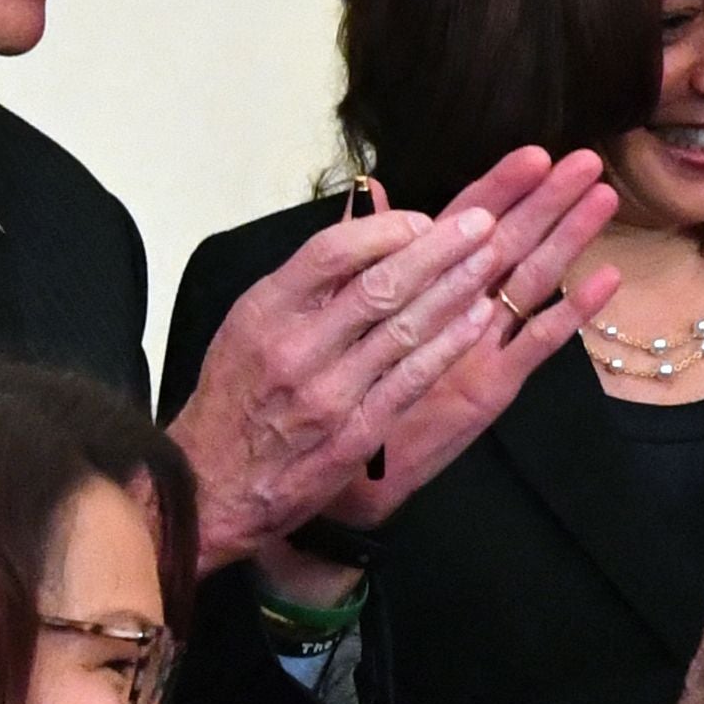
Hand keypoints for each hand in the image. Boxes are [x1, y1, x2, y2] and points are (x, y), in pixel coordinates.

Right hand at [167, 152, 623, 569]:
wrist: (212, 485)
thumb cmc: (235, 398)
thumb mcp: (249, 325)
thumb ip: (304, 282)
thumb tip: (360, 228)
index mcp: (264, 311)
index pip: (330, 252)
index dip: (386, 231)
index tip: (425, 218)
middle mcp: (296, 348)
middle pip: (379, 285)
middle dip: (438, 250)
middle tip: (481, 224)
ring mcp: (329, 393)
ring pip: (404, 329)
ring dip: (455, 289)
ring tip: (491, 259)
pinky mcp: (356, 433)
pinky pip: (412, 379)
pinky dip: (448, 345)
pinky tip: (478, 319)